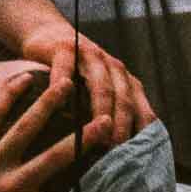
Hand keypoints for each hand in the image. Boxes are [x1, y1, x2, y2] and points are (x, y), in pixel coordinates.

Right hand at [0, 0, 154, 157]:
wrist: (49, 34)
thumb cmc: (73, 72)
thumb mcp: (96, 89)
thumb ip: (109, 113)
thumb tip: (119, 156)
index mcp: (126, 81)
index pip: (142, 109)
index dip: (141, 133)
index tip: (137, 157)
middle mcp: (113, 67)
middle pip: (123, 99)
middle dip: (123, 126)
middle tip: (117, 150)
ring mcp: (90, 55)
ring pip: (100, 85)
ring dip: (100, 109)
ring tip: (96, 131)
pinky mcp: (64, 48)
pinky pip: (64, 67)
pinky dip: (62, 84)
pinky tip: (58, 102)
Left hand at [0, 62, 98, 191]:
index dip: (93, 184)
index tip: (115, 168)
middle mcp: (11, 186)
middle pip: (57, 158)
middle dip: (85, 138)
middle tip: (107, 121)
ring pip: (26, 128)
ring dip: (49, 104)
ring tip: (68, 84)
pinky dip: (8, 95)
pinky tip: (23, 78)